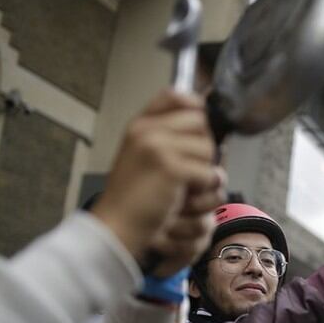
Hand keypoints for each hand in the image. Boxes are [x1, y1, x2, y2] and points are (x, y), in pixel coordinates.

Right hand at [92, 89, 219, 264]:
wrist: (115, 227)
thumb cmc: (132, 199)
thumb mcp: (141, 157)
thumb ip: (166, 138)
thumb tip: (203, 119)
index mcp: (139, 126)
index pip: (173, 95)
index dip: (193, 106)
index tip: (197, 127)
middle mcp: (147, 130)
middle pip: (200, 122)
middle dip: (203, 148)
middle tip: (187, 171)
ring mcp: (158, 147)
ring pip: (208, 149)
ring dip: (204, 172)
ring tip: (182, 187)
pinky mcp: (171, 168)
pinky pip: (208, 173)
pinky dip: (202, 190)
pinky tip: (182, 198)